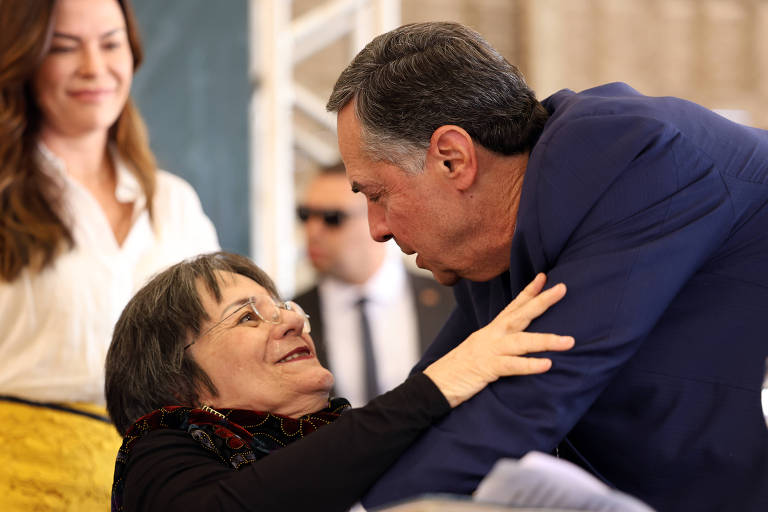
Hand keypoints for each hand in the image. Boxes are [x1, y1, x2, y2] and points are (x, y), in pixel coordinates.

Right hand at [423, 273, 573, 407]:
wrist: (433, 386)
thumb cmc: (459, 371)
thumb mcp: (481, 353)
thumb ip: (499, 347)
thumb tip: (516, 345)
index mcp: (490, 332)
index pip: (512, 307)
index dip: (529, 291)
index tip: (545, 276)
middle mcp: (490, 336)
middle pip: (519, 315)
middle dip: (542, 301)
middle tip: (563, 288)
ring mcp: (488, 350)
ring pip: (521, 341)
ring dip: (546, 340)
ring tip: (569, 341)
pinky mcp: (485, 368)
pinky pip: (511, 366)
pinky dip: (529, 364)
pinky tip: (547, 365)